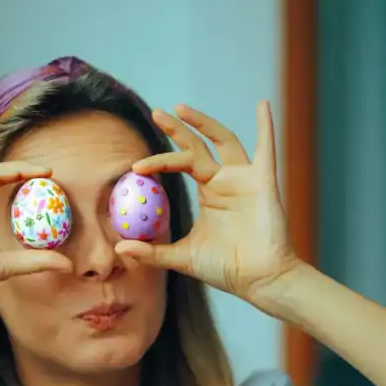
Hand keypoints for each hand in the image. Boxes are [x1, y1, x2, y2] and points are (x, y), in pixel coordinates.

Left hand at [115, 101, 301, 302]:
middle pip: (199, 145)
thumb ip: (152, 252)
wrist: (258, 279)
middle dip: (178, 129)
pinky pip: (267, 149)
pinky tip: (262, 105)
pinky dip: (266, 126)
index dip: (158, 161)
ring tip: (181, 108)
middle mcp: (226, 180)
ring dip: (204, 122)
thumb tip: (118, 247)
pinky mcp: (264, 182)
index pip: (181, 164)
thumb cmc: (226, 268)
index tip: (135, 166)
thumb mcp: (182, 258)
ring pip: (224, 140)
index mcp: (209, 193)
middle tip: (157, 114)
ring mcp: (245, 179)